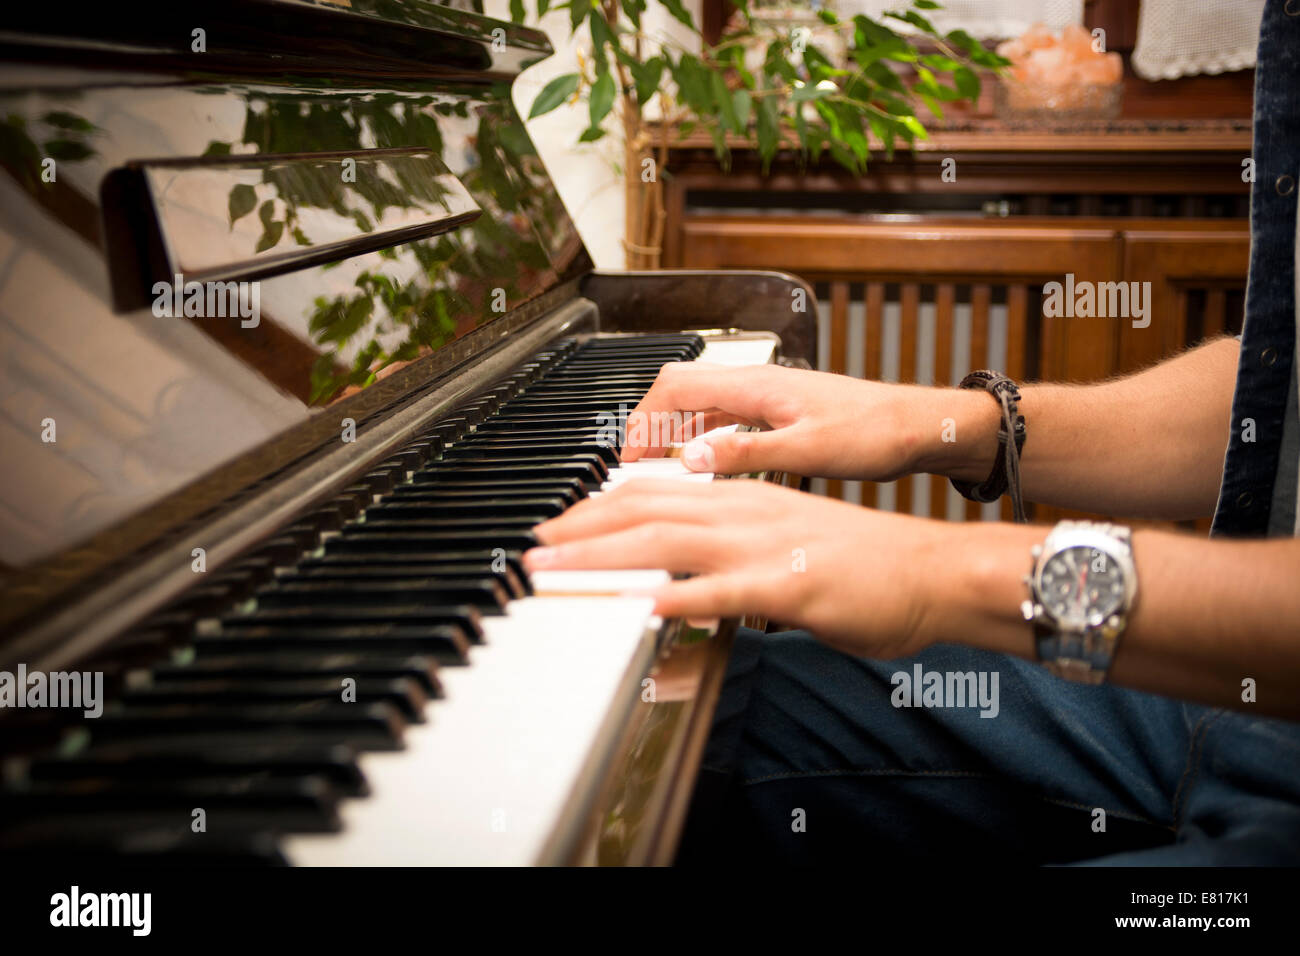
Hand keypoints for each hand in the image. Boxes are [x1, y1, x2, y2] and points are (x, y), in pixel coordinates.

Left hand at [525, 478, 951, 659]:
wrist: (931, 570)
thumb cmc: (865, 562)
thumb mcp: (788, 542)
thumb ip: (735, 553)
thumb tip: (690, 576)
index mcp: (745, 500)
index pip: (654, 493)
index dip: (598, 509)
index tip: (558, 528)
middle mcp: (745, 513)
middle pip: (644, 511)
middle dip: (579, 531)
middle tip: (533, 551)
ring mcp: (765, 547)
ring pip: (666, 542)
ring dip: (601, 558)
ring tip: (555, 572)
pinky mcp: (789, 586)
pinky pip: (721, 590)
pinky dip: (674, 596)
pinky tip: (637, 606)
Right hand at [619, 362, 996, 482]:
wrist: (917, 427)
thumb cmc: (874, 433)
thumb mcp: (808, 450)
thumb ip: (746, 453)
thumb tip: (692, 457)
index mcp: (756, 386)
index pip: (675, 387)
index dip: (642, 419)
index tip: (628, 455)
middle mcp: (756, 385)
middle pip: (680, 390)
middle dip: (649, 424)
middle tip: (634, 464)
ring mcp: (766, 397)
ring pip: (700, 405)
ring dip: (674, 432)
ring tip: (659, 470)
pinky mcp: (778, 413)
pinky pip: (723, 419)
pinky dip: (701, 439)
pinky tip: (703, 466)